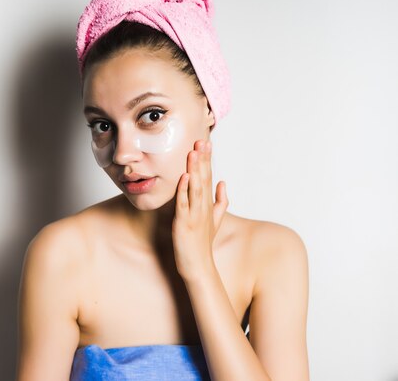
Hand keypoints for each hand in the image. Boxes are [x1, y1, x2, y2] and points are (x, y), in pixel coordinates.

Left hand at [172, 139, 228, 279]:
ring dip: (194, 170)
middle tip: (201, 141)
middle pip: (204, 179)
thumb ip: (221, 201)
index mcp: (208, 205)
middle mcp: (203, 207)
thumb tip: (223, 182)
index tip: (206, 143)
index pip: (209, 177)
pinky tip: (184, 177)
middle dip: (202, 160)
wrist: (199, 267)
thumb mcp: (215, 220)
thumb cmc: (203, 244)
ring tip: (193, 153)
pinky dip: (184, 190)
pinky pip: (183, 204)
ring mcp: (195, 215)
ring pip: (195, 188)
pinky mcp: (184, 224)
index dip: (207, 160)